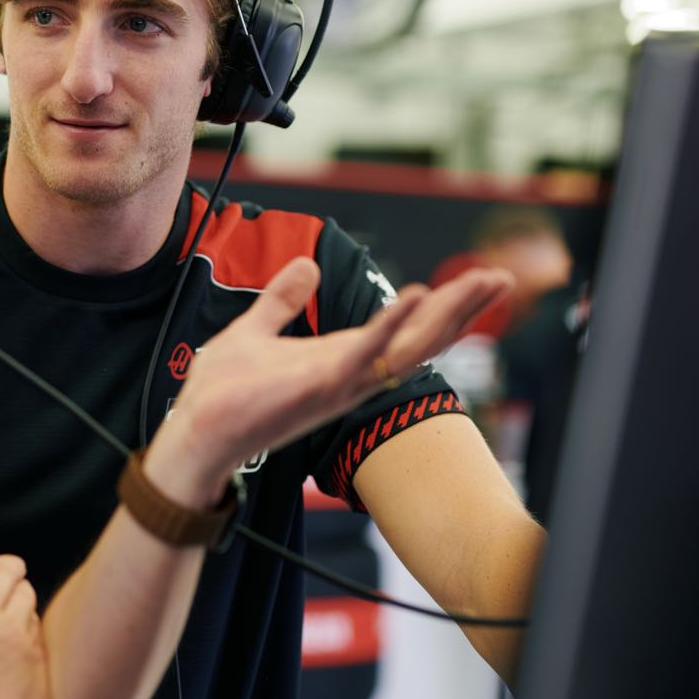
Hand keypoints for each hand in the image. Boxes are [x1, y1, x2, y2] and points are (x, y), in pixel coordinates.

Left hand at [157, 258, 511, 489]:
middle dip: (464, 309)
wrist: (195, 431)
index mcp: (342, 357)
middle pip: (421, 339)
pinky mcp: (317, 388)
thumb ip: (282, 301)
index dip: (444, 306)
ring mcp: (339, 383)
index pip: (405, 330)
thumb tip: (305, 267)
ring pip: (407, 348)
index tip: (480, 279)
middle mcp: (351, 374)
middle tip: (504, 277)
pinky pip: (363, 356)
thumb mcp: (255, 331)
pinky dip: (389, 327)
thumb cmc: (223, 392)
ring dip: (445, 315)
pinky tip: (414, 297)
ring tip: (479, 282)